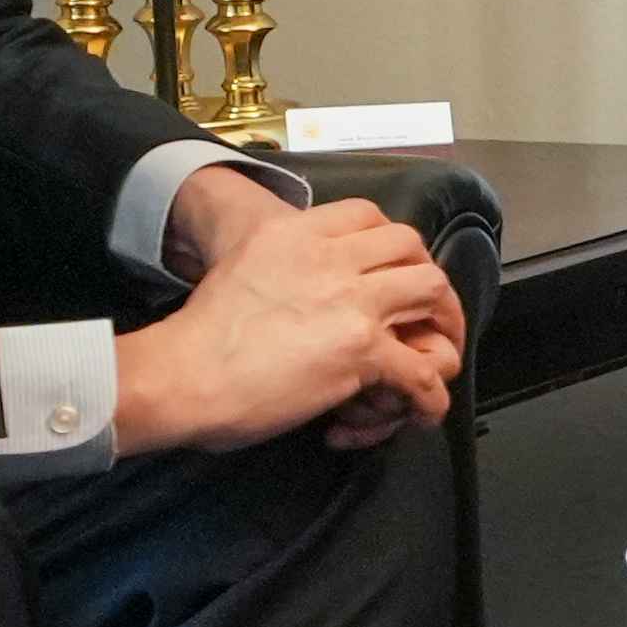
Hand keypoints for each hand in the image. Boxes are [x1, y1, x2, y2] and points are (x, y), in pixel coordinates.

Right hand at [123, 190, 462, 455]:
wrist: (181, 374)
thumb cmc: (198, 335)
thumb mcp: (239, 267)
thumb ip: (279, 266)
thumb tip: (297, 291)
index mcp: (296, 233)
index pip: (367, 215)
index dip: (390, 242)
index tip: (392, 266)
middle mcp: (330, 258)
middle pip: (410, 245)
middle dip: (426, 275)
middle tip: (428, 308)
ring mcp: (352, 301)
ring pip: (432, 291)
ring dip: (444, 322)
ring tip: (439, 352)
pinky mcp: (362, 351)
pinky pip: (421, 369)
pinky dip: (431, 395)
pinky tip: (426, 411)